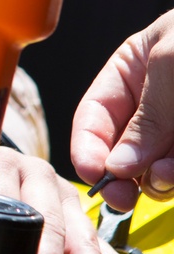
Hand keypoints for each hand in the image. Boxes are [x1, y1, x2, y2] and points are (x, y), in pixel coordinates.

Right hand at [71, 11, 173, 210]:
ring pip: (157, 172)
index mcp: (133, 73)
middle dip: (125, 173)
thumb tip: (118, 164)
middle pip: (123, 153)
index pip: (94, 117)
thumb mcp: (172, 59)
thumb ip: (148, 114)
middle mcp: (156, 106)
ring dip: (161, 180)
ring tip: (171, 172)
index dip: (87, 148)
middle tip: (128, 194)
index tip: (95, 175)